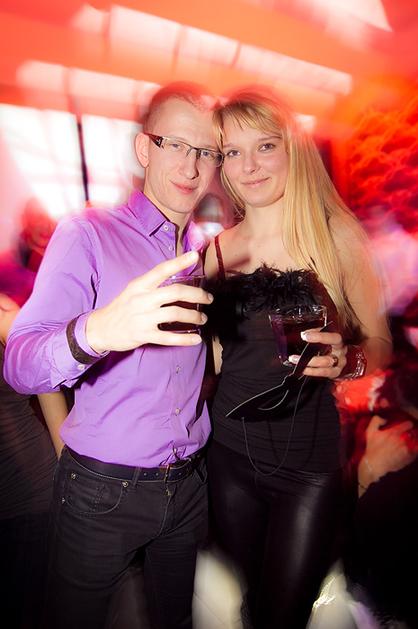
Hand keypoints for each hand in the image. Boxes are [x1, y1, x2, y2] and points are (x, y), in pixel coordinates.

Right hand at [86, 251, 212, 352]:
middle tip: (208, 298)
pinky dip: (185, 338)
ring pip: (176, 313)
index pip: (162, 270)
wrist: (100, 328)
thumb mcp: (133, 290)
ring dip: (194, 316)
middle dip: (197, 295)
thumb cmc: (121, 307)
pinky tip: (196, 339)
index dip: (179, 262)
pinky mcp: (144, 335)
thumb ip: (153, 285)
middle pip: (176, 292)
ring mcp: (143, 317)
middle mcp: (142, 299)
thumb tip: (178, 280)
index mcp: (140, 285)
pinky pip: (169, 337)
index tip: (195, 256)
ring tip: (202, 318)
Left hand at [288, 329, 346, 378]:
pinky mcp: (335, 372)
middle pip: (327, 360)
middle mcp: (341, 354)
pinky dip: (312, 372)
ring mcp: (339, 365)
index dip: (319, 337)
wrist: (339, 349)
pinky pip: (324, 375)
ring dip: (309, 368)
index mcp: (340, 342)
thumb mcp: (325, 332)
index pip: (333, 339)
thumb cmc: (331, 339)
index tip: (305, 336)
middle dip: (310, 360)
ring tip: (297, 364)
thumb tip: (304, 334)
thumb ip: (316, 331)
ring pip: (325, 370)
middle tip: (294, 357)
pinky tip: (303, 370)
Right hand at [359, 415, 417, 487]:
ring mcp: (406, 450)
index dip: (408, 424)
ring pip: (414, 443)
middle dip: (410, 434)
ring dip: (412, 442)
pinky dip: (414, 451)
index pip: (408, 424)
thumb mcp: (370, 431)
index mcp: (394, 432)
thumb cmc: (372, 448)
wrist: (374, 464)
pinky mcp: (408, 459)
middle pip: (411, 434)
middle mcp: (402, 440)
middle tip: (407, 435)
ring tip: (409, 443)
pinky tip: (411, 451)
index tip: (408, 425)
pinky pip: (415, 453)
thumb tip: (385, 420)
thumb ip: (376, 420)